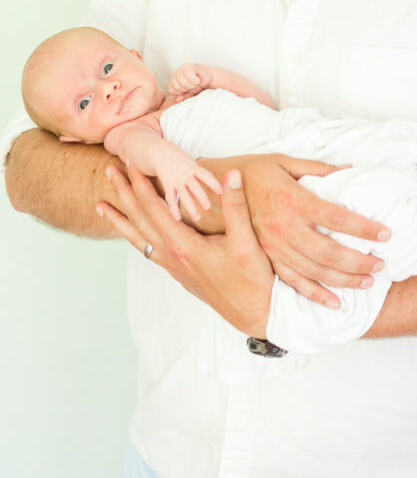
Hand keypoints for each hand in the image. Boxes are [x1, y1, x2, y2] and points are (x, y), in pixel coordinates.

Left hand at [97, 166, 273, 335]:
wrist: (255, 313)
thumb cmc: (252, 279)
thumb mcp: (246, 241)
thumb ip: (235, 206)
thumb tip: (231, 174)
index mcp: (183, 246)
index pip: (154, 209)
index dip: (141, 185)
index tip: (131, 164)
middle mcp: (172, 257)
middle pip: (140, 221)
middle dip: (124, 195)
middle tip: (110, 172)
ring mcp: (174, 268)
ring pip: (139, 239)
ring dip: (121, 220)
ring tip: (101, 207)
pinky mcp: (180, 274)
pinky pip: (149, 251)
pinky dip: (136, 238)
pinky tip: (134, 236)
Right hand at [155, 142, 222, 222]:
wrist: (160, 152)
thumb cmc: (182, 160)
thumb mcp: (193, 163)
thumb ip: (202, 174)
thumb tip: (224, 181)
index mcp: (194, 168)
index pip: (204, 175)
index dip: (212, 183)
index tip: (221, 192)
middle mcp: (185, 174)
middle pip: (194, 186)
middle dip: (201, 196)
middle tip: (208, 207)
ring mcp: (175, 180)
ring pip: (183, 194)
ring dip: (190, 207)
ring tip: (198, 218)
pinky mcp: (167, 185)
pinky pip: (171, 198)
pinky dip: (174, 208)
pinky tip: (178, 219)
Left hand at [168, 63, 209, 97]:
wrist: (210, 78)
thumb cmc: (199, 85)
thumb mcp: (190, 93)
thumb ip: (183, 96)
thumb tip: (177, 99)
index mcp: (174, 80)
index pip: (171, 90)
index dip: (180, 93)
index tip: (187, 90)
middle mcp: (176, 73)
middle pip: (176, 86)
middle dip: (186, 89)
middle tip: (192, 86)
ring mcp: (181, 69)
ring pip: (182, 82)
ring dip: (191, 85)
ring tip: (195, 82)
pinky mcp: (188, 66)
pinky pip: (188, 77)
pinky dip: (195, 80)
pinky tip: (197, 78)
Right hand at [234, 155, 390, 308]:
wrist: (211, 189)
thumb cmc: (253, 172)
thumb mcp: (285, 162)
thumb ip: (319, 169)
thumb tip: (351, 170)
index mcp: (294, 200)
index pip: (338, 218)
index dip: (364, 228)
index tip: (386, 234)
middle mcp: (285, 228)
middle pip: (329, 252)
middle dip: (359, 262)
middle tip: (381, 264)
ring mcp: (274, 247)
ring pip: (314, 271)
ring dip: (344, 280)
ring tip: (368, 281)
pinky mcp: (266, 259)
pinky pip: (292, 282)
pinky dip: (314, 295)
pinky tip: (334, 302)